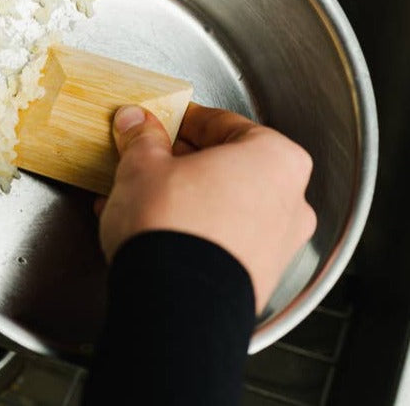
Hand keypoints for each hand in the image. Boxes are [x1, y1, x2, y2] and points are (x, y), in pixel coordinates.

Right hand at [97, 103, 316, 313]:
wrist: (175, 304)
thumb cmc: (174, 227)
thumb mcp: (144, 164)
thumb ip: (142, 137)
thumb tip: (136, 122)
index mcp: (274, 159)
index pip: (225, 123)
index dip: (186, 120)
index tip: (163, 122)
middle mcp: (288, 202)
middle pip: (228, 167)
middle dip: (183, 163)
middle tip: (150, 159)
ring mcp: (276, 246)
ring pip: (223, 205)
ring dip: (183, 197)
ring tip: (140, 197)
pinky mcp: (255, 280)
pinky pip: (220, 240)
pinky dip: (190, 229)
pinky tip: (150, 230)